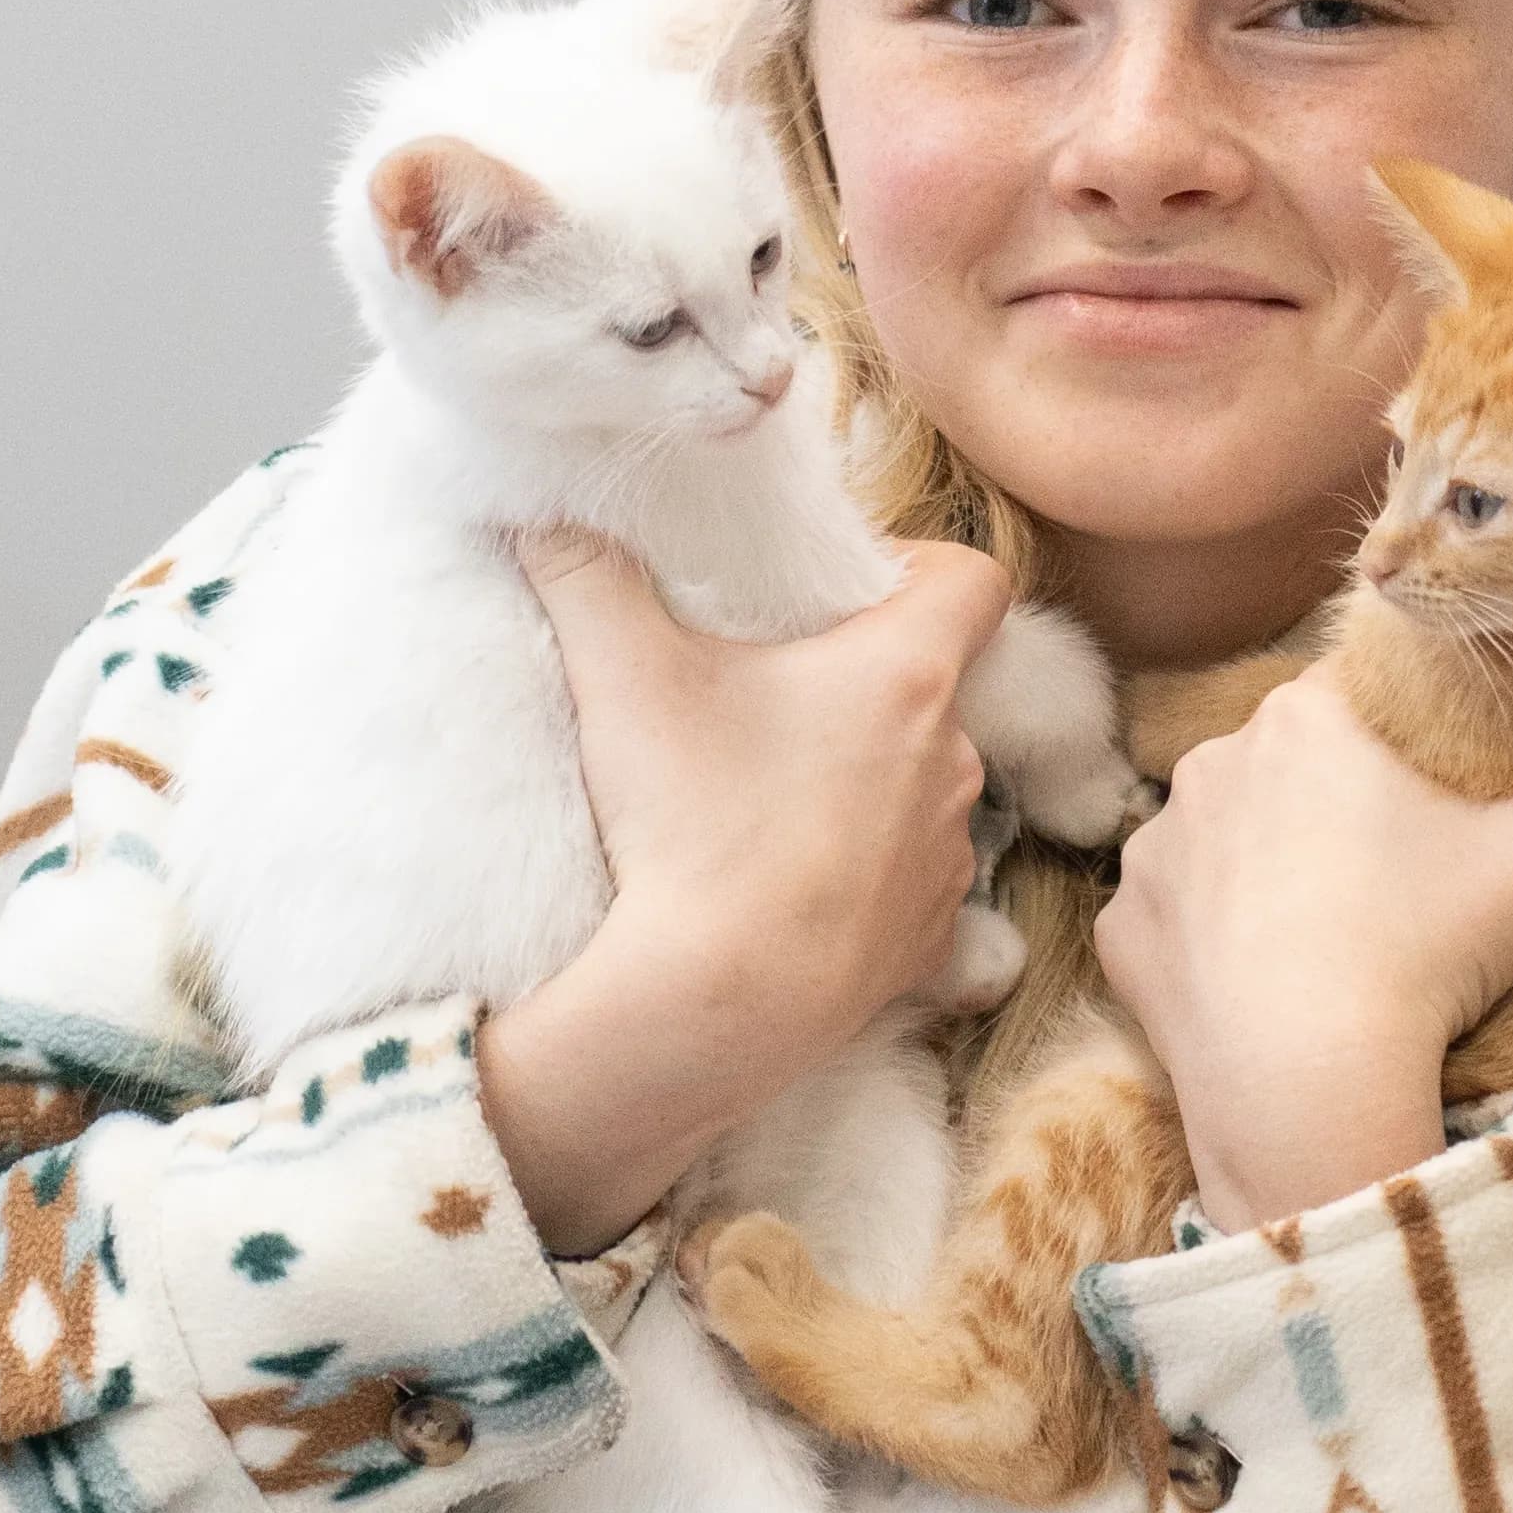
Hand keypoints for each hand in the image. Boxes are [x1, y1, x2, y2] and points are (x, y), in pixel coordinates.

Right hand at [475, 534, 1012, 1257]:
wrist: (715, 1004)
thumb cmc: (690, 828)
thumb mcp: (622, 678)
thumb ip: (585, 572)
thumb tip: (539, 508)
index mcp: (906, 675)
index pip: (973, 578)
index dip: (918, 566)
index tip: (844, 589)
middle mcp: (954, 760)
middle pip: (934, 685)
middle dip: (862, 682)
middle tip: (770, 694)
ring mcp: (946, 856)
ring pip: (922, 786)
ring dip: (865, 779)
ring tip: (769, 797)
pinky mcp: (928, 940)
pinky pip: (908, 883)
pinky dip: (863, 874)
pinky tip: (789, 883)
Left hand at [1094, 657, 1512, 1238]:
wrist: (1306, 1084)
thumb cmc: (1434, 951)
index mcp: (1311, 711)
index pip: (1371, 696)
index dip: (1416, 741)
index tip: (1449, 799)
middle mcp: (1215, 757)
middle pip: (1296, 764)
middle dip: (1346, 809)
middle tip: (1407, 883)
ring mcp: (1157, 850)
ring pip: (1231, 839)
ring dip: (1276, 873)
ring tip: (1340, 939)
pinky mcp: (1123, 935)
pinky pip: (1174, 918)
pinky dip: (1216, 943)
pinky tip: (1268, 980)